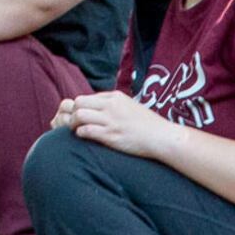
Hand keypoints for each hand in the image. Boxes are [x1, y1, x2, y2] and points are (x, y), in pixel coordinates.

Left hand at [54, 89, 171, 158]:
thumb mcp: (130, 107)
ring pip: (79, 115)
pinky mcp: (110, 135)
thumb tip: (100, 109)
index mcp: (115, 97)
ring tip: (77, 131)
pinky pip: (86, 131)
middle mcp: (111, 106)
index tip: (82, 118)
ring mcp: (110, 120)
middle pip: (78, 102)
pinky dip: (80, 134)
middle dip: (72, 113)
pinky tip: (84, 137)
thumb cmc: (148, 125)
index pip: (88, 97)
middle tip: (74, 124)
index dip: (81, 108)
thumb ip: (115, 106)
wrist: (161, 137)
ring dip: (73, 124)